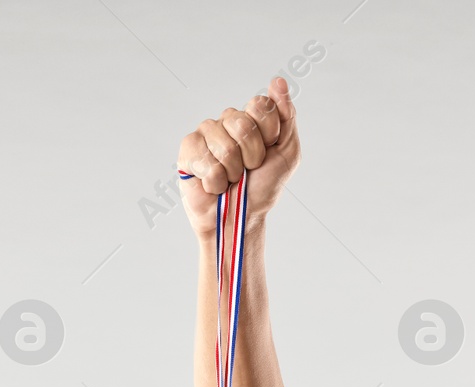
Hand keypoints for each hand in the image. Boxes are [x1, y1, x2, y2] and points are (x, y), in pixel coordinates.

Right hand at [176, 75, 300, 238]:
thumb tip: (278, 81)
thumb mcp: (287, 153)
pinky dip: (214, 179)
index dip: (268, 135)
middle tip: (248, 170)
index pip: (261, 105)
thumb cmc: (262, 187)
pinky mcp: (187, 149)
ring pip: (224, 145)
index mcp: (251, 117)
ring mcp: (206, 133)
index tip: (267, 153)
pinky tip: (213, 184)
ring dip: (233, 172)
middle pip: (243, 124)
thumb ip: (286, 116)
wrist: (240, 217)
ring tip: (230, 179)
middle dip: (252, 156)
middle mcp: (227, 120)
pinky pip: (204, 158)